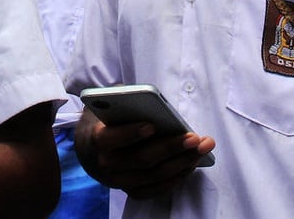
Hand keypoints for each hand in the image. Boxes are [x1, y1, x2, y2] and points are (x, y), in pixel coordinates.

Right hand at [75, 109, 214, 198]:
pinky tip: (192, 162)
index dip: (130, 133)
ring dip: (181, 162)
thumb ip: (126, 102)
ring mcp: (119, 180)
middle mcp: (106, 164)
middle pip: (141, 159)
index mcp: (97, 139)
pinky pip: (157, 188)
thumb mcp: (111, 106)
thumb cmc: (108, 120)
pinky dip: (177, 177)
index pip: (110, 138)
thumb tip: (152, 102)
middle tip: (194, 138)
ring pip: (153, 176)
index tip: (151, 126)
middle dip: (170, 148)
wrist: (92, 148)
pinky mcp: (132, 191)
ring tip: (202, 148)